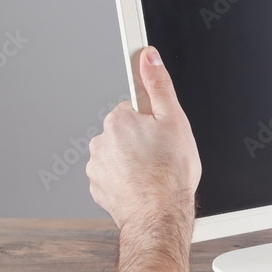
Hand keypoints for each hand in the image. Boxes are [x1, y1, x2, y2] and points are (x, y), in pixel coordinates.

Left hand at [87, 47, 201, 232]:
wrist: (159, 216)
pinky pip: (113, 178)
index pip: (134, 110)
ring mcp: (97, 166)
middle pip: (125, 134)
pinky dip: (125, 181)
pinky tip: (142, 187)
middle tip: (162, 157)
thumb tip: (148, 56)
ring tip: (153, 175)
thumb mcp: (174, 121)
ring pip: (118, 157)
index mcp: (119, 120)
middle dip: (141, 143)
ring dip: (132, 163)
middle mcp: (102, 141)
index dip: (152, 123)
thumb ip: (159, 85)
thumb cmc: (170, 174)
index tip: (159, 135)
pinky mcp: (98, 188)